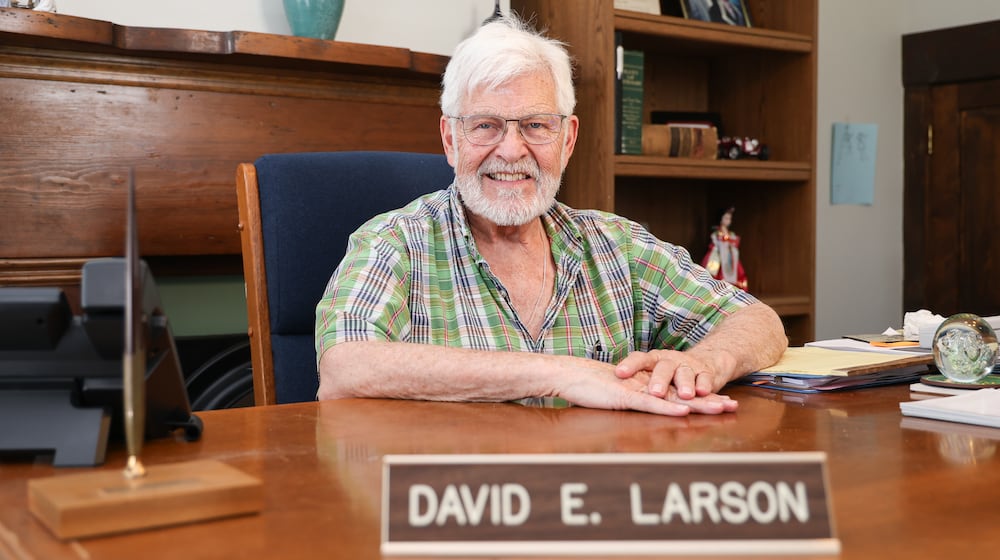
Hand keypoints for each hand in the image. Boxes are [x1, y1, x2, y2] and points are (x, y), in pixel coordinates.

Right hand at [555, 361, 736, 415]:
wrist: (568, 374)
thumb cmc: (587, 386)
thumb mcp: (613, 397)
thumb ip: (630, 400)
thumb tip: (644, 407)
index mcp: (645, 386)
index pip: (678, 394)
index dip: (700, 398)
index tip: (721, 402)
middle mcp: (646, 386)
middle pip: (683, 394)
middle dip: (709, 399)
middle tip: (733, 405)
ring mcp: (636, 390)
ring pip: (672, 398)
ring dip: (698, 404)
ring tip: (721, 407)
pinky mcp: (624, 397)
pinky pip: (650, 404)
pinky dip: (668, 408)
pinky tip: (685, 411)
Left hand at [614, 349, 731, 401]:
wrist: (706, 360)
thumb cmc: (669, 371)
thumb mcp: (651, 374)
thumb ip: (632, 382)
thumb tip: (602, 389)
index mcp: (653, 359)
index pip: (639, 359)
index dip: (629, 365)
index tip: (618, 374)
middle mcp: (670, 360)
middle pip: (664, 367)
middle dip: (659, 380)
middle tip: (654, 392)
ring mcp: (688, 365)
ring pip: (685, 373)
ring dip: (685, 384)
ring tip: (685, 395)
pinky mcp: (706, 373)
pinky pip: (705, 378)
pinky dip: (704, 385)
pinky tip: (703, 392)